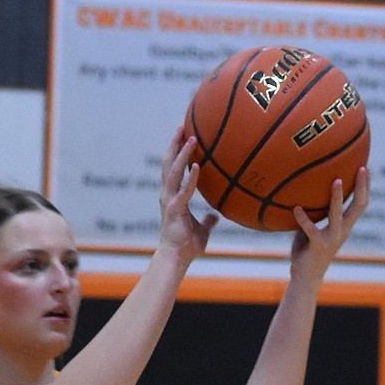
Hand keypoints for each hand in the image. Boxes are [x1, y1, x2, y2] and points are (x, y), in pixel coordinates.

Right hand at [157, 126, 217, 263]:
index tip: (183, 135)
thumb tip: (216, 216)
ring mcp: (169, 201)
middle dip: (175, 143)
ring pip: (173, 171)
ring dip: (182, 153)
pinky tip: (198, 166)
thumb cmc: (186, 246)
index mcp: (172, 196)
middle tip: (182, 125)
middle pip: (168, 163)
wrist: (176, 260)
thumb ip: (208, 221)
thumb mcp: (202, 230)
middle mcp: (168, 195)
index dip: (177, 151)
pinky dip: (191, 178)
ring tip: (191, 137)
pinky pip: (184, 190)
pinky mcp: (174, 210)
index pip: (173, 168)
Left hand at [289, 166, 369, 287]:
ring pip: (338, 215)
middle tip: (362, 168)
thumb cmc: (308, 248)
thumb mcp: (313, 226)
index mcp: (344, 226)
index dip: (365, 186)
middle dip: (362, 187)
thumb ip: (314, 211)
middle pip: (358, 206)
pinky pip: (311, 229)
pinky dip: (303, 219)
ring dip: (338, 198)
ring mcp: (332, 239)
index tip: (366, 167)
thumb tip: (303, 188)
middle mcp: (343, 231)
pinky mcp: (318, 246)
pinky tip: (296, 208)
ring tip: (336, 180)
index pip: (361, 203)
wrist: (305, 276)